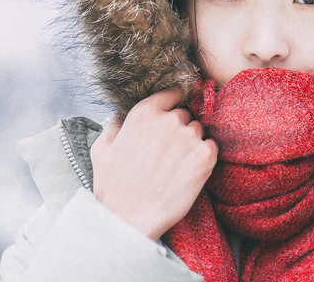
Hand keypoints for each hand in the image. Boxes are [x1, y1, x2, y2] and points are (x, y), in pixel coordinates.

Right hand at [90, 88, 217, 239]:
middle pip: (185, 114)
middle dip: (179, 128)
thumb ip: (113, 125)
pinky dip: (205, 156)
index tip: (173, 112)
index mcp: (144, 113)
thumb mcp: (101, 149)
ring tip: (177, 165)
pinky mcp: (205, 156)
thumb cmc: (113, 187)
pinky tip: (189, 171)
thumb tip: (121, 114)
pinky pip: (212, 146)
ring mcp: (188, 137)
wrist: (130, 219)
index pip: (172, 92)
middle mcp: (168, 120)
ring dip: (192, 142)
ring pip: (198, 130)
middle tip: (169, 152)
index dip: (173, 102)